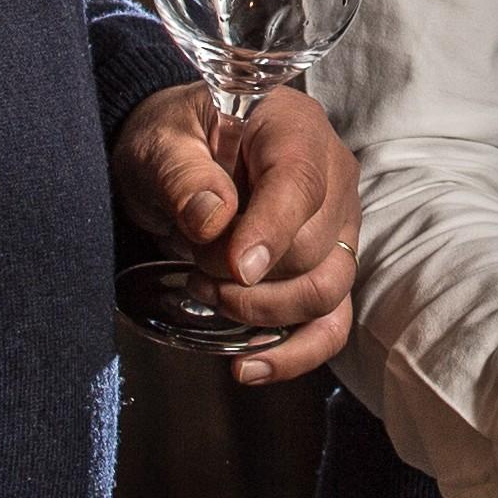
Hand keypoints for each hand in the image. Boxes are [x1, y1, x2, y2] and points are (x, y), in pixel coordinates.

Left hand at [110, 82, 357, 383]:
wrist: (180, 151)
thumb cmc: (174, 137)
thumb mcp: (159, 143)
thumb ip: (183, 175)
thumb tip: (212, 221)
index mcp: (294, 130)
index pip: (300, 185)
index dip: (270, 232)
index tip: (232, 267)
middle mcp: (332, 177)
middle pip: (311, 248)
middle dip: (243, 274)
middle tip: (193, 261)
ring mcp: (337, 226)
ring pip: (327, 291)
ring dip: (263, 311)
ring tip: (209, 294)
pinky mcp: (326, 268)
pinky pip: (330, 324)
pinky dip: (294, 352)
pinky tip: (249, 368)